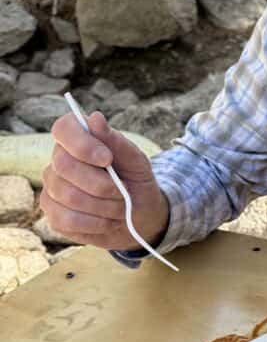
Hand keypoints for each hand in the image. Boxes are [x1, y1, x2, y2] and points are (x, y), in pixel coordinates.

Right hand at [40, 111, 169, 250]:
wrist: (140, 215)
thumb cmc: (135, 181)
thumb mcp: (135, 161)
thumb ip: (116, 142)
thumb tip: (95, 118)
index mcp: (77, 139)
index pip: (63, 129)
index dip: (82, 144)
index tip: (107, 159)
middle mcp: (58, 161)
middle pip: (64, 166)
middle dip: (101, 183)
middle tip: (123, 191)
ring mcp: (52, 189)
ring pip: (68, 195)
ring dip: (104, 205)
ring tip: (120, 207)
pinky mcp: (54, 215)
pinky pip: (67, 220)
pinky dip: (96, 223)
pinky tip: (108, 221)